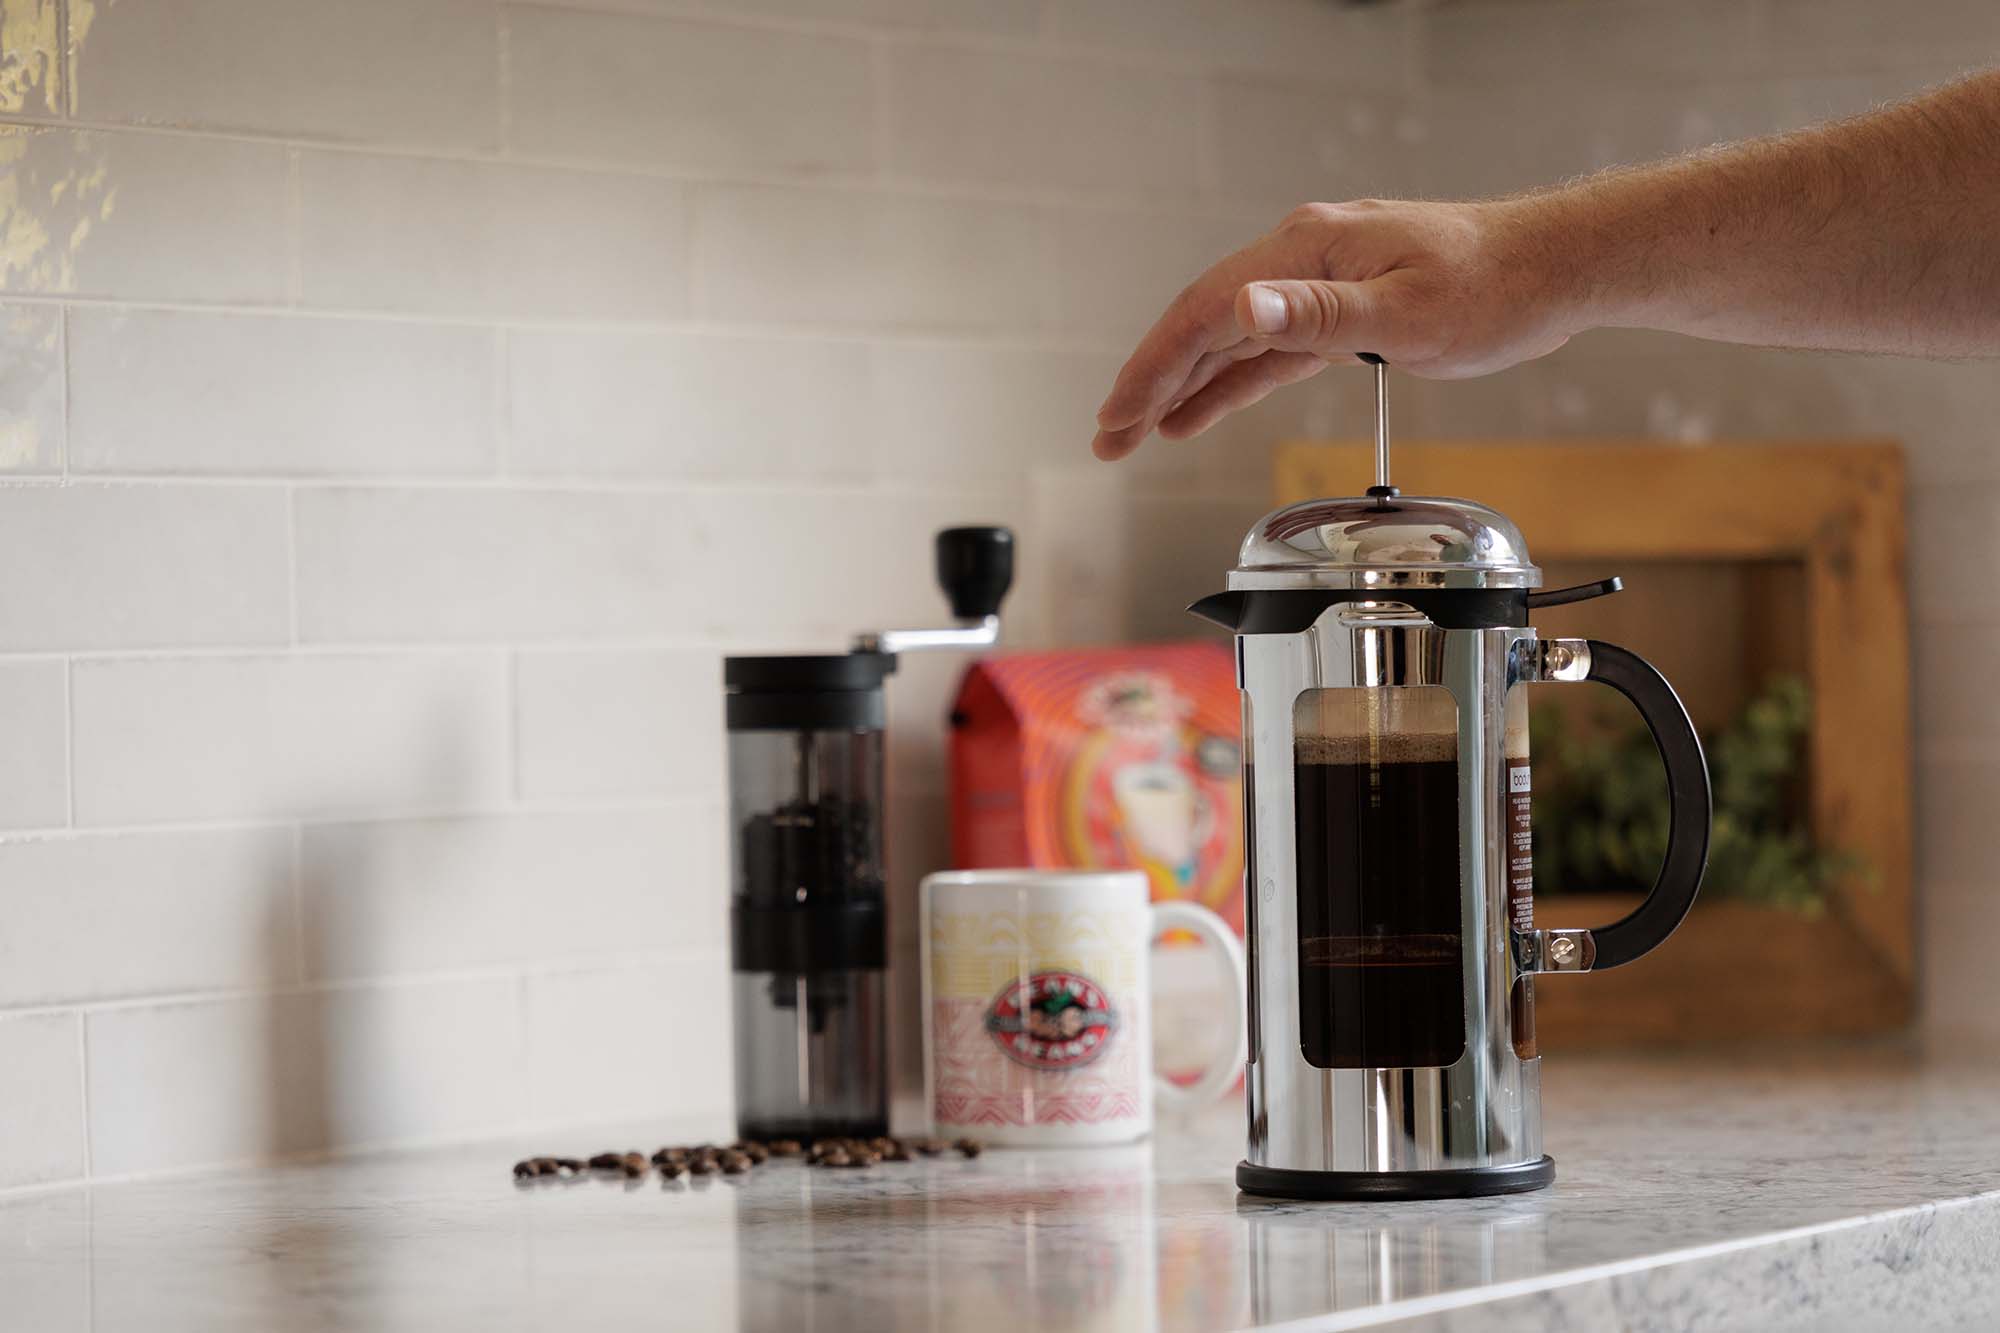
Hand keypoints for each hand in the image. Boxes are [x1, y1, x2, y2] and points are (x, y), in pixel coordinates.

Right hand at [1090, 198, 1576, 459]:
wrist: (1555, 270)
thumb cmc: (1495, 288)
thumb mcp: (1407, 310)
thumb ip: (1320, 313)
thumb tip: (1245, 303)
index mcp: (1308, 248)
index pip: (1205, 310)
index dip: (1155, 366)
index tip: (1118, 415)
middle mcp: (1304, 258)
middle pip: (1204, 322)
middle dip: (1152, 382)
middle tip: (1108, 436)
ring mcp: (1322, 282)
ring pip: (1232, 339)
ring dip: (1184, 386)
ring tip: (1137, 431)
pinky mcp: (1344, 309)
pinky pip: (1270, 350)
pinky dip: (1231, 381)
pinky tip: (1201, 409)